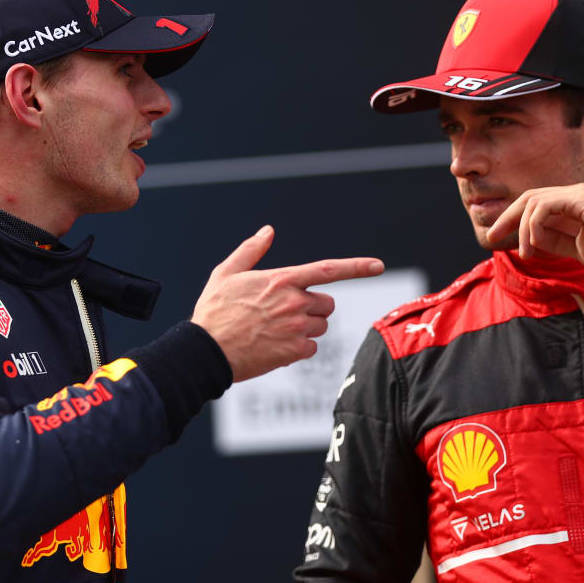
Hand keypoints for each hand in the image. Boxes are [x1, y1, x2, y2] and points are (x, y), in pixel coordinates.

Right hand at [192, 226, 383, 381]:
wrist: (205, 351)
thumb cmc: (214, 311)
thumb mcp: (226, 273)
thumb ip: (251, 250)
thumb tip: (268, 231)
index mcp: (282, 279)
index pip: (328, 269)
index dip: (357, 267)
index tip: (378, 265)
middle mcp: (294, 302)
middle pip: (326, 304)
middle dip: (313, 309)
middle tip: (284, 315)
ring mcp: (296, 328)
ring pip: (320, 327)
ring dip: (306, 329)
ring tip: (275, 331)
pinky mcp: (295, 351)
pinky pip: (312, 349)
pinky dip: (298, 350)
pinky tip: (274, 347)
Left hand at [485, 183, 583, 274]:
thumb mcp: (575, 249)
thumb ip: (554, 241)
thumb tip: (528, 240)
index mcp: (572, 206)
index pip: (534, 206)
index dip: (512, 220)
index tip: (496, 238)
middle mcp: (573, 196)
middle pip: (528, 198)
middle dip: (506, 217)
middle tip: (491, 236)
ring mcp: (578, 195)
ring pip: (533, 202)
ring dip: (522, 229)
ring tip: (527, 253)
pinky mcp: (581, 199)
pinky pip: (545, 206)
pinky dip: (534, 225)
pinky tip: (537, 243)